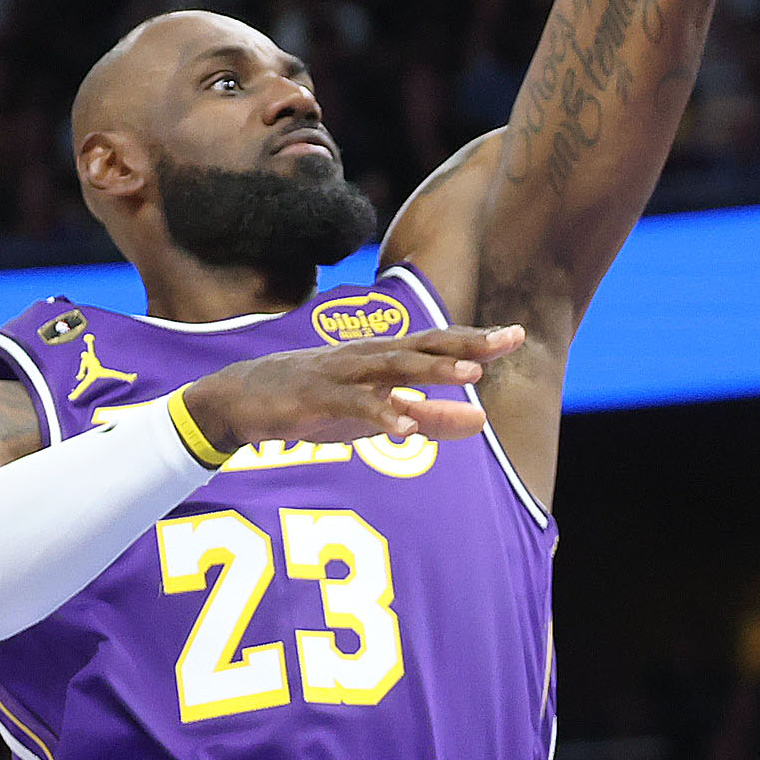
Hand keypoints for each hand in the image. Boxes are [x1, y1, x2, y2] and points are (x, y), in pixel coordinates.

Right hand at [181, 325, 524, 452]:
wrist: (242, 400)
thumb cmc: (318, 403)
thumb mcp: (379, 414)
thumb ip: (432, 418)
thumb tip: (481, 421)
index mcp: (384, 356)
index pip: (438, 343)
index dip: (477, 339)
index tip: (517, 334)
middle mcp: (366, 356)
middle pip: (423, 345)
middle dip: (466, 343)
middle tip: (507, 341)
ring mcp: (340, 373)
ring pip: (393, 366)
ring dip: (432, 370)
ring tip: (469, 374)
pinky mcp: (316, 396)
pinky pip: (352, 403)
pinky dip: (379, 412)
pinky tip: (405, 424)